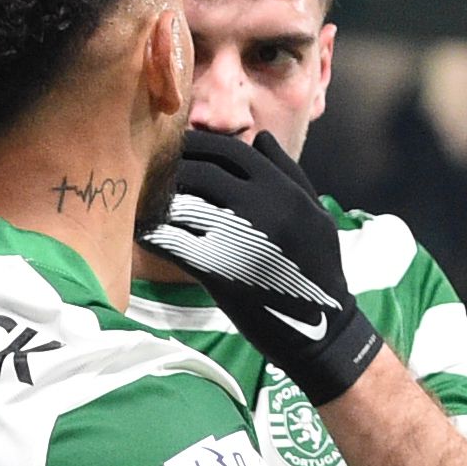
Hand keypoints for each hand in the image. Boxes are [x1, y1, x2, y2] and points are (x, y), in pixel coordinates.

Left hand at [146, 127, 385, 405]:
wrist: (323, 328)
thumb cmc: (319, 267)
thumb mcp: (316, 212)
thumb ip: (289, 172)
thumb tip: (260, 137)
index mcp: (284, 190)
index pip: (232, 150)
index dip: (201, 145)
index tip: (182, 147)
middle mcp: (261, 207)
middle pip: (203, 170)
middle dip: (175, 166)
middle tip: (155, 169)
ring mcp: (238, 238)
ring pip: (185, 202)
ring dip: (160, 197)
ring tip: (145, 197)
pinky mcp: (219, 271)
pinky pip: (174, 243)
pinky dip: (154, 234)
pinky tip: (142, 232)